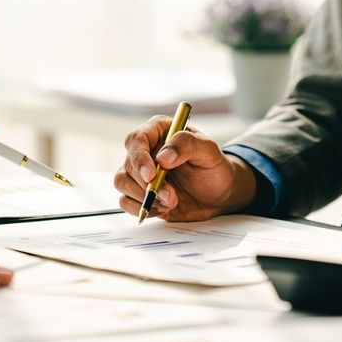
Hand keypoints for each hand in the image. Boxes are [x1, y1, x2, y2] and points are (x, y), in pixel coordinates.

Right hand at [113, 115, 255, 220]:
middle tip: (171, 197)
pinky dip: (141, 209)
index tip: (151, 176)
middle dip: (148, 185)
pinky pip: (125, 201)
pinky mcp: (140, 192)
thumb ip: (187, 145)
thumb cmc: (214, 168)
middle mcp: (146, 150)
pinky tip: (162, 209)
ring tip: (170, 203)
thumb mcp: (209, 151)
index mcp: (159, 131)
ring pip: (122, 182)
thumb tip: (163, 156)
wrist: (219, 193)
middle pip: (128, 165)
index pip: (137, 139)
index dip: (140, 158)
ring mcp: (140, 172)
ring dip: (144, 198)